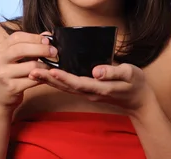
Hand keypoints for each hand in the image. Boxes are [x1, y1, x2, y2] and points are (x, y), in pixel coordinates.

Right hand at [0, 32, 56, 114]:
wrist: (0, 95)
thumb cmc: (12, 72)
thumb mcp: (18, 56)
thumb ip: (31, 45)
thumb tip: (47, 35)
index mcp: (1, 48)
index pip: (17, 37)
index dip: (34, 37)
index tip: (47, 40)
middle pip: (21, 49)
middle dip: (41, 48)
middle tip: (54, 51)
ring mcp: (4, 74)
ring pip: (30, 66)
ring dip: (45, 65)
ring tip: (53, 65)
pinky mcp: (11, 87)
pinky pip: (33, 80)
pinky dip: (43, 77)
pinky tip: (48, 75)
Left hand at [29, 63, 152, 113]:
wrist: (139, 100)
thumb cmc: (135, 83)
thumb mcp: (130, 73)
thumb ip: (113, 72)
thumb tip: (96, 71)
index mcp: (101, 87)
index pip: (79, 82)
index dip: (64, 77)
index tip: (51, 71)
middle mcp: (91, 92)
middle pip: (66, 86)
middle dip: (49, 79)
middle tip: (32, 71)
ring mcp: (88, 93)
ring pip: (65, 87)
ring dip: (49, 80)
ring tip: (33, 72)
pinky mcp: (87, 90)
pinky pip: (69, 86)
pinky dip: (57, 80)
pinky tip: (47, 74)